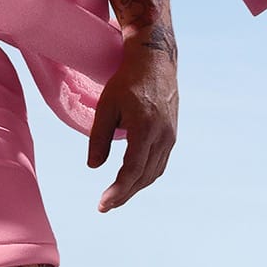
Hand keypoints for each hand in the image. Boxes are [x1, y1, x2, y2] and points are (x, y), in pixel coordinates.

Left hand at [87, 35, 177, 211]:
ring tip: (115, 197)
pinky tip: (132, 180)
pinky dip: (145, 176)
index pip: (132, 170)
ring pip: (154, 172)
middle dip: (124, 194)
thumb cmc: (126, 80)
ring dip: (135, 188)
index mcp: (146, 128)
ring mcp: (170, 136)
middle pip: (144, 176)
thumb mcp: (106, 106)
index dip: (117, 191)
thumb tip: (94, 167)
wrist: (155, 60)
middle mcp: (163, 135)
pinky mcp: (172, 134)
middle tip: (104, 206)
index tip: (102, 204)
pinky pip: (160, 163)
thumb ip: (99, 138)